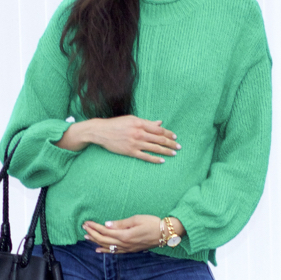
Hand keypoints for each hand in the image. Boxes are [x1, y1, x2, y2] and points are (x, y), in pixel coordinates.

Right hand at [57, 117, 179, 162]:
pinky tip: (162, 160)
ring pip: (154, 148)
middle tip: (179, 147)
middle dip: (170, 143)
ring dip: (166, 151)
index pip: (158, 129)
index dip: (168, 133)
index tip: (175, 136)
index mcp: (140, 123)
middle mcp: (139, 133)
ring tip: (174, 153)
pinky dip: (155, 159)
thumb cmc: (117, 124)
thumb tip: (160, 122)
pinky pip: (145, 156)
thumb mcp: (132, 119)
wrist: (101, 131)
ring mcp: (135, 143)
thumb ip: (146, 122)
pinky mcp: (130, 151)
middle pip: (159, 138)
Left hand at [83, 215, 185, 253]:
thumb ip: (121, 223)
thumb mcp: (136, 219)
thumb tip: (107, 224)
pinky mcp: (131, 250)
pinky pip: (115, 252)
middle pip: (104, 240)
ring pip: (108, 247)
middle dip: (93, 234)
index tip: (87, 223)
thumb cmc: (152, 223)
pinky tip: (98, 249)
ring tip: (87, 238)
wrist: (165, 233)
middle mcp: (125, 244)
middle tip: (84, 228)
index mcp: (125, 235)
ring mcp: (127, 248)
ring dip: (96, 242)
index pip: (105, 231)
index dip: (94, 227)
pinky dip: (106, 251)